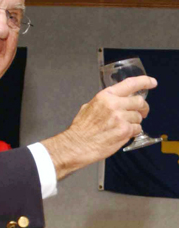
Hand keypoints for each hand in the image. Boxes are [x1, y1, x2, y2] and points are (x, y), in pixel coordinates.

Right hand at [41, 75, 156, 180]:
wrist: (76, 145)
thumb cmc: (80, 130)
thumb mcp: (88, 107)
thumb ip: (105, 102)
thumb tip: (116, 101)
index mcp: (105, 96)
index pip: (130, 84)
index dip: (144, 82)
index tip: (152, 82)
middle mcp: (114, 105)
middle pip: (139, 102)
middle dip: (143, 108)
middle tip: (142, 112)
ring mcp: (120, 118)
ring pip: (138, 118)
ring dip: (135, 123)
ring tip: (124, 128)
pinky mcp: (124, 131)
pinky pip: (137, 129)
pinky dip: (133, 132)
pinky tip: (123, 134)